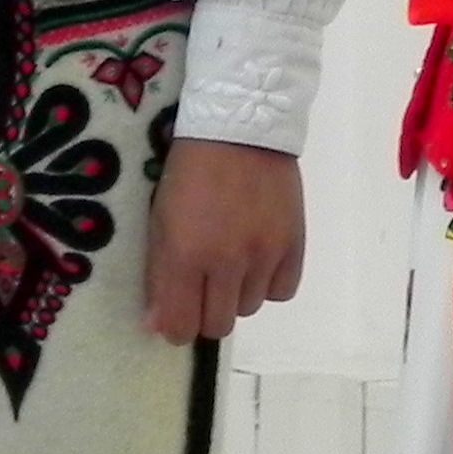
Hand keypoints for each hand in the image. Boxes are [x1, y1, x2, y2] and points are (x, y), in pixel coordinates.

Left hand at [144, 136, 303, 342]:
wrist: (240, 125)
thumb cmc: (188, 170)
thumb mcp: (159, 218)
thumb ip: (159, 274)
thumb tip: (159, 325)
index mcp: (185, 254)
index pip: (181, 327)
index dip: (176, 328)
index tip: (175, 313)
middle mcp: (227, 262)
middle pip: (218, 325)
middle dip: (205, 312)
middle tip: (202, 284)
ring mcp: (264, 254)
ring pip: (249, 309)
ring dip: (237, 293)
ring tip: (232, 259)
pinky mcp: (294, 244)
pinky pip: (281, 291)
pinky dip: (268, 282)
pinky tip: (258, 257)